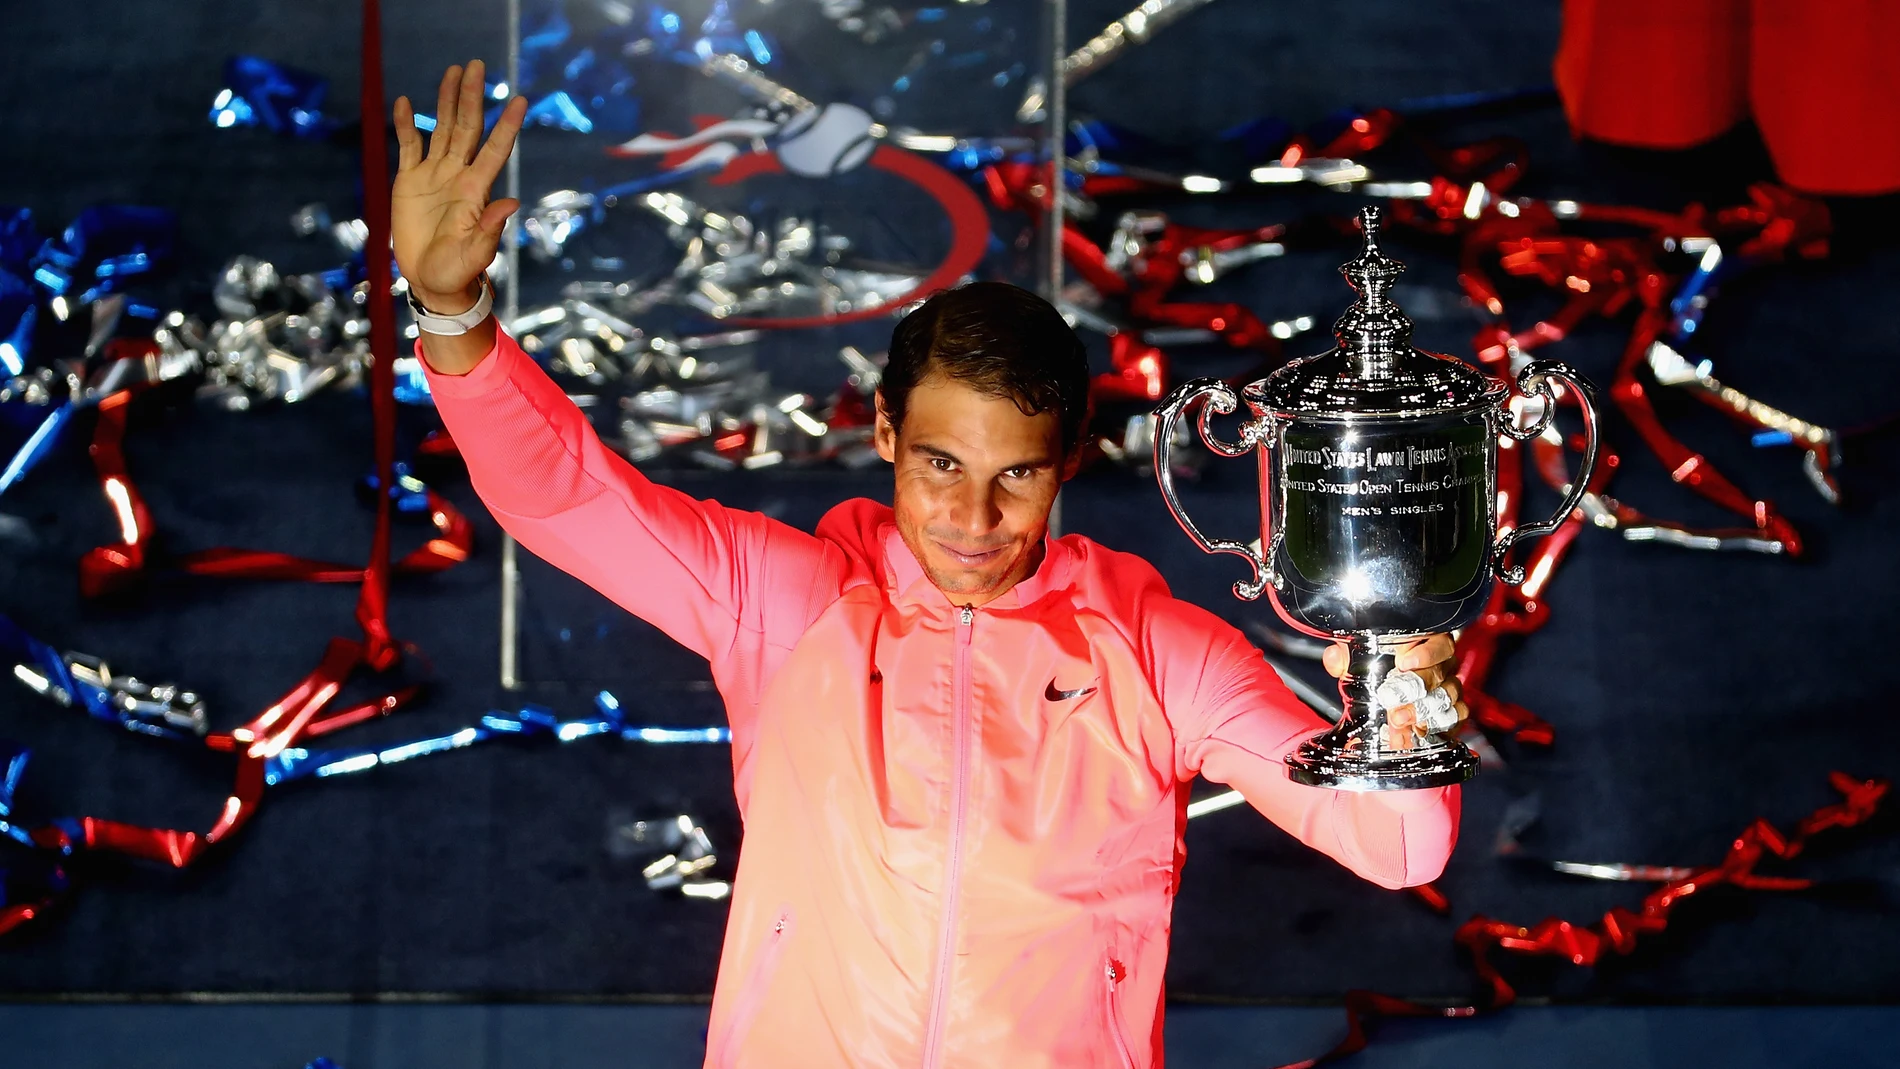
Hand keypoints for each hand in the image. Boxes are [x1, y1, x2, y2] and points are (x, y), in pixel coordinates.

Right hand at [392, 60, 527, 312]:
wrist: (431, 281)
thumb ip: (490, 228)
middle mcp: (458, 175)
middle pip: (467, 128)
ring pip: (441, 129)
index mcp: (476, 190)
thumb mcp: (475, 253)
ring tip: (452, 70)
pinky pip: (408, 146)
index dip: (506, 125)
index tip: (521, 99)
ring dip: (446, 100)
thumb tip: (512, 203)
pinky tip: (407, 104)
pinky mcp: (409, 181)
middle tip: (476, 64)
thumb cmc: (458, 271)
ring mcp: (434, 175)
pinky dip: (407, 125)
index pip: (495, 149)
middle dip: (471, 96)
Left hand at [1323, 634, 1466, 751]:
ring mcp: (1449, 688)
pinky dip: (1439, 726)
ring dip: (1422, 711)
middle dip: (1414, 688)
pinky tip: (1419, 733)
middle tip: (1391, 699)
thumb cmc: (1379, 666)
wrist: (1388, 694)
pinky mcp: (1451, 712)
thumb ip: (1346, 655)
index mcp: (1425, 643)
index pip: (1438, 643)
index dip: (1425, 653)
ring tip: (1399, 721)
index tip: (1403, 662)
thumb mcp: (1358, 656)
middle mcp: (1442, 665)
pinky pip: (1456, 717)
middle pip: (1439, 674)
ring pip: (1447, 697)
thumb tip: (1335, 659)